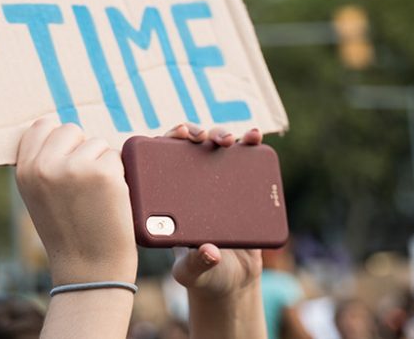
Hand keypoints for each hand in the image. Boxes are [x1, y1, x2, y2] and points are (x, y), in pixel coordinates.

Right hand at [15, 118, 136, 285]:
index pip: (41, 127)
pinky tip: (109, 199)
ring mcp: (74, 167)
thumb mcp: (39, 196)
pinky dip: (118, 174)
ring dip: (101, 163)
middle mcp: (45, 166)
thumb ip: (43, 164)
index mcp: (25, 170)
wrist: (89, 269)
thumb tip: (59, 131)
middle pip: (70, 130)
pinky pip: (116, 156)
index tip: (67, 162)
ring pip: (96, 143)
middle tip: (83, 185)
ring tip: (95, 196)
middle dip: (81, 150)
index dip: (59, 142)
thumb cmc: (68, 233)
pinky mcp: (103, 173)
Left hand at [167, 124, 263, 299]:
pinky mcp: (239, 186)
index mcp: (166, 200)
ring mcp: (213, 184)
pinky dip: (249, 145)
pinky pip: (242, 160)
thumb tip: (209, 251)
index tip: (177, 136)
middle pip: (187, 147)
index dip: (164, 141)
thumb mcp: (194, 273)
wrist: (232, 280)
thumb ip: (197, 264)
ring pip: (214, 148)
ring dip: (222, 134)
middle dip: (194, 132)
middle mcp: (188, 185)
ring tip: (232, 139)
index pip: (158, 161)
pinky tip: (255, 137)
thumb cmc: (203, 275)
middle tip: (203, 137)